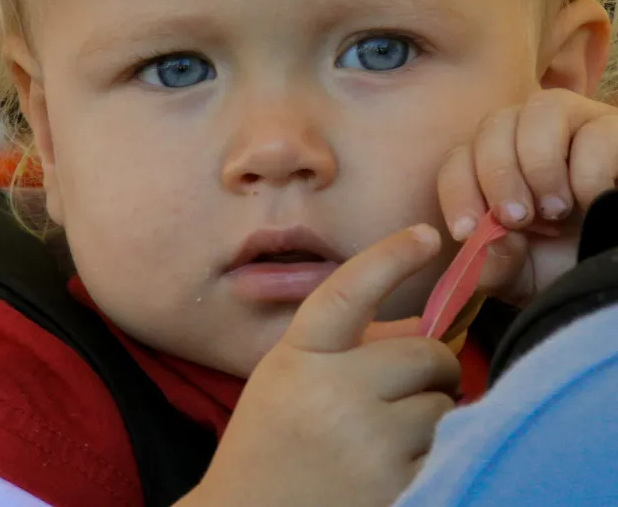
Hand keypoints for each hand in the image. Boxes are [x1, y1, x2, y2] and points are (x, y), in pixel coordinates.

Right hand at [187, 226, 460, 506]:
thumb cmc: (269, 446)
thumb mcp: (286, 382)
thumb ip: (341, 349)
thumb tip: (420, 328)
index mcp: (297, 359)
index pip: (346, 292)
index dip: (388, 257)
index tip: (424, 234)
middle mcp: (331, 393)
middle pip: (424, 352)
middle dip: (433, 366)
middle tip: (420, 383)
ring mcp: (366, 443)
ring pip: (443, 404)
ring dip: (431, 415)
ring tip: (389, 437)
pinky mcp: (396, 486)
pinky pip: (447, 449)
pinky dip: (434, 454)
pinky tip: (395, 467)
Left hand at [438, 89, 617, 305]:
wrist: (609, 265)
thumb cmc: (562, 263)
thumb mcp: (520, 276)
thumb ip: (494, 265)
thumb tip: (493, 238)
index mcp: (495, 166)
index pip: (458, 158)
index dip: (456, 191)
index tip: (465, 231)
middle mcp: (529, 135)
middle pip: (494, 125)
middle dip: (497, 177)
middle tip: (517, 219)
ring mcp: (576, 125)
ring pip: (541, 110)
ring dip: (539, 165)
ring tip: (555, 211)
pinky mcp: (614, 130)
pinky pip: (594, 131)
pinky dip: (587, 171)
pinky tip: (592, 200)